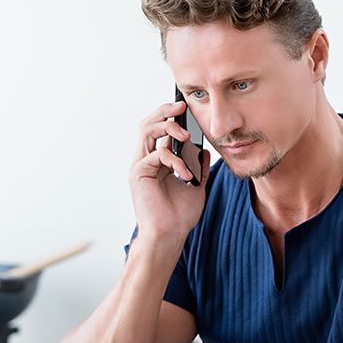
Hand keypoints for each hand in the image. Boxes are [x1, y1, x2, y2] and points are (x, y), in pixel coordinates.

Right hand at [131, 100, 212, 241]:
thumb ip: (198, 166)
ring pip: (147, 130)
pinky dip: (175, 161)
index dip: (170, 116)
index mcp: (157, 161)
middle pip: (148, 123)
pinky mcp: (138, 173)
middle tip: (182, 106)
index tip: (187, 107)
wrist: (169, 236)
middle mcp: (145, 160)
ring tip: (186, 135)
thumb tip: (204, 149)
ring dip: (168, 127)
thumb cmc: (179, 215)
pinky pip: (157, 154)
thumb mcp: (196, 185)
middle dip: (165, 111)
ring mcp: (140, 165)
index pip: (160, 129)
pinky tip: (186, 175)